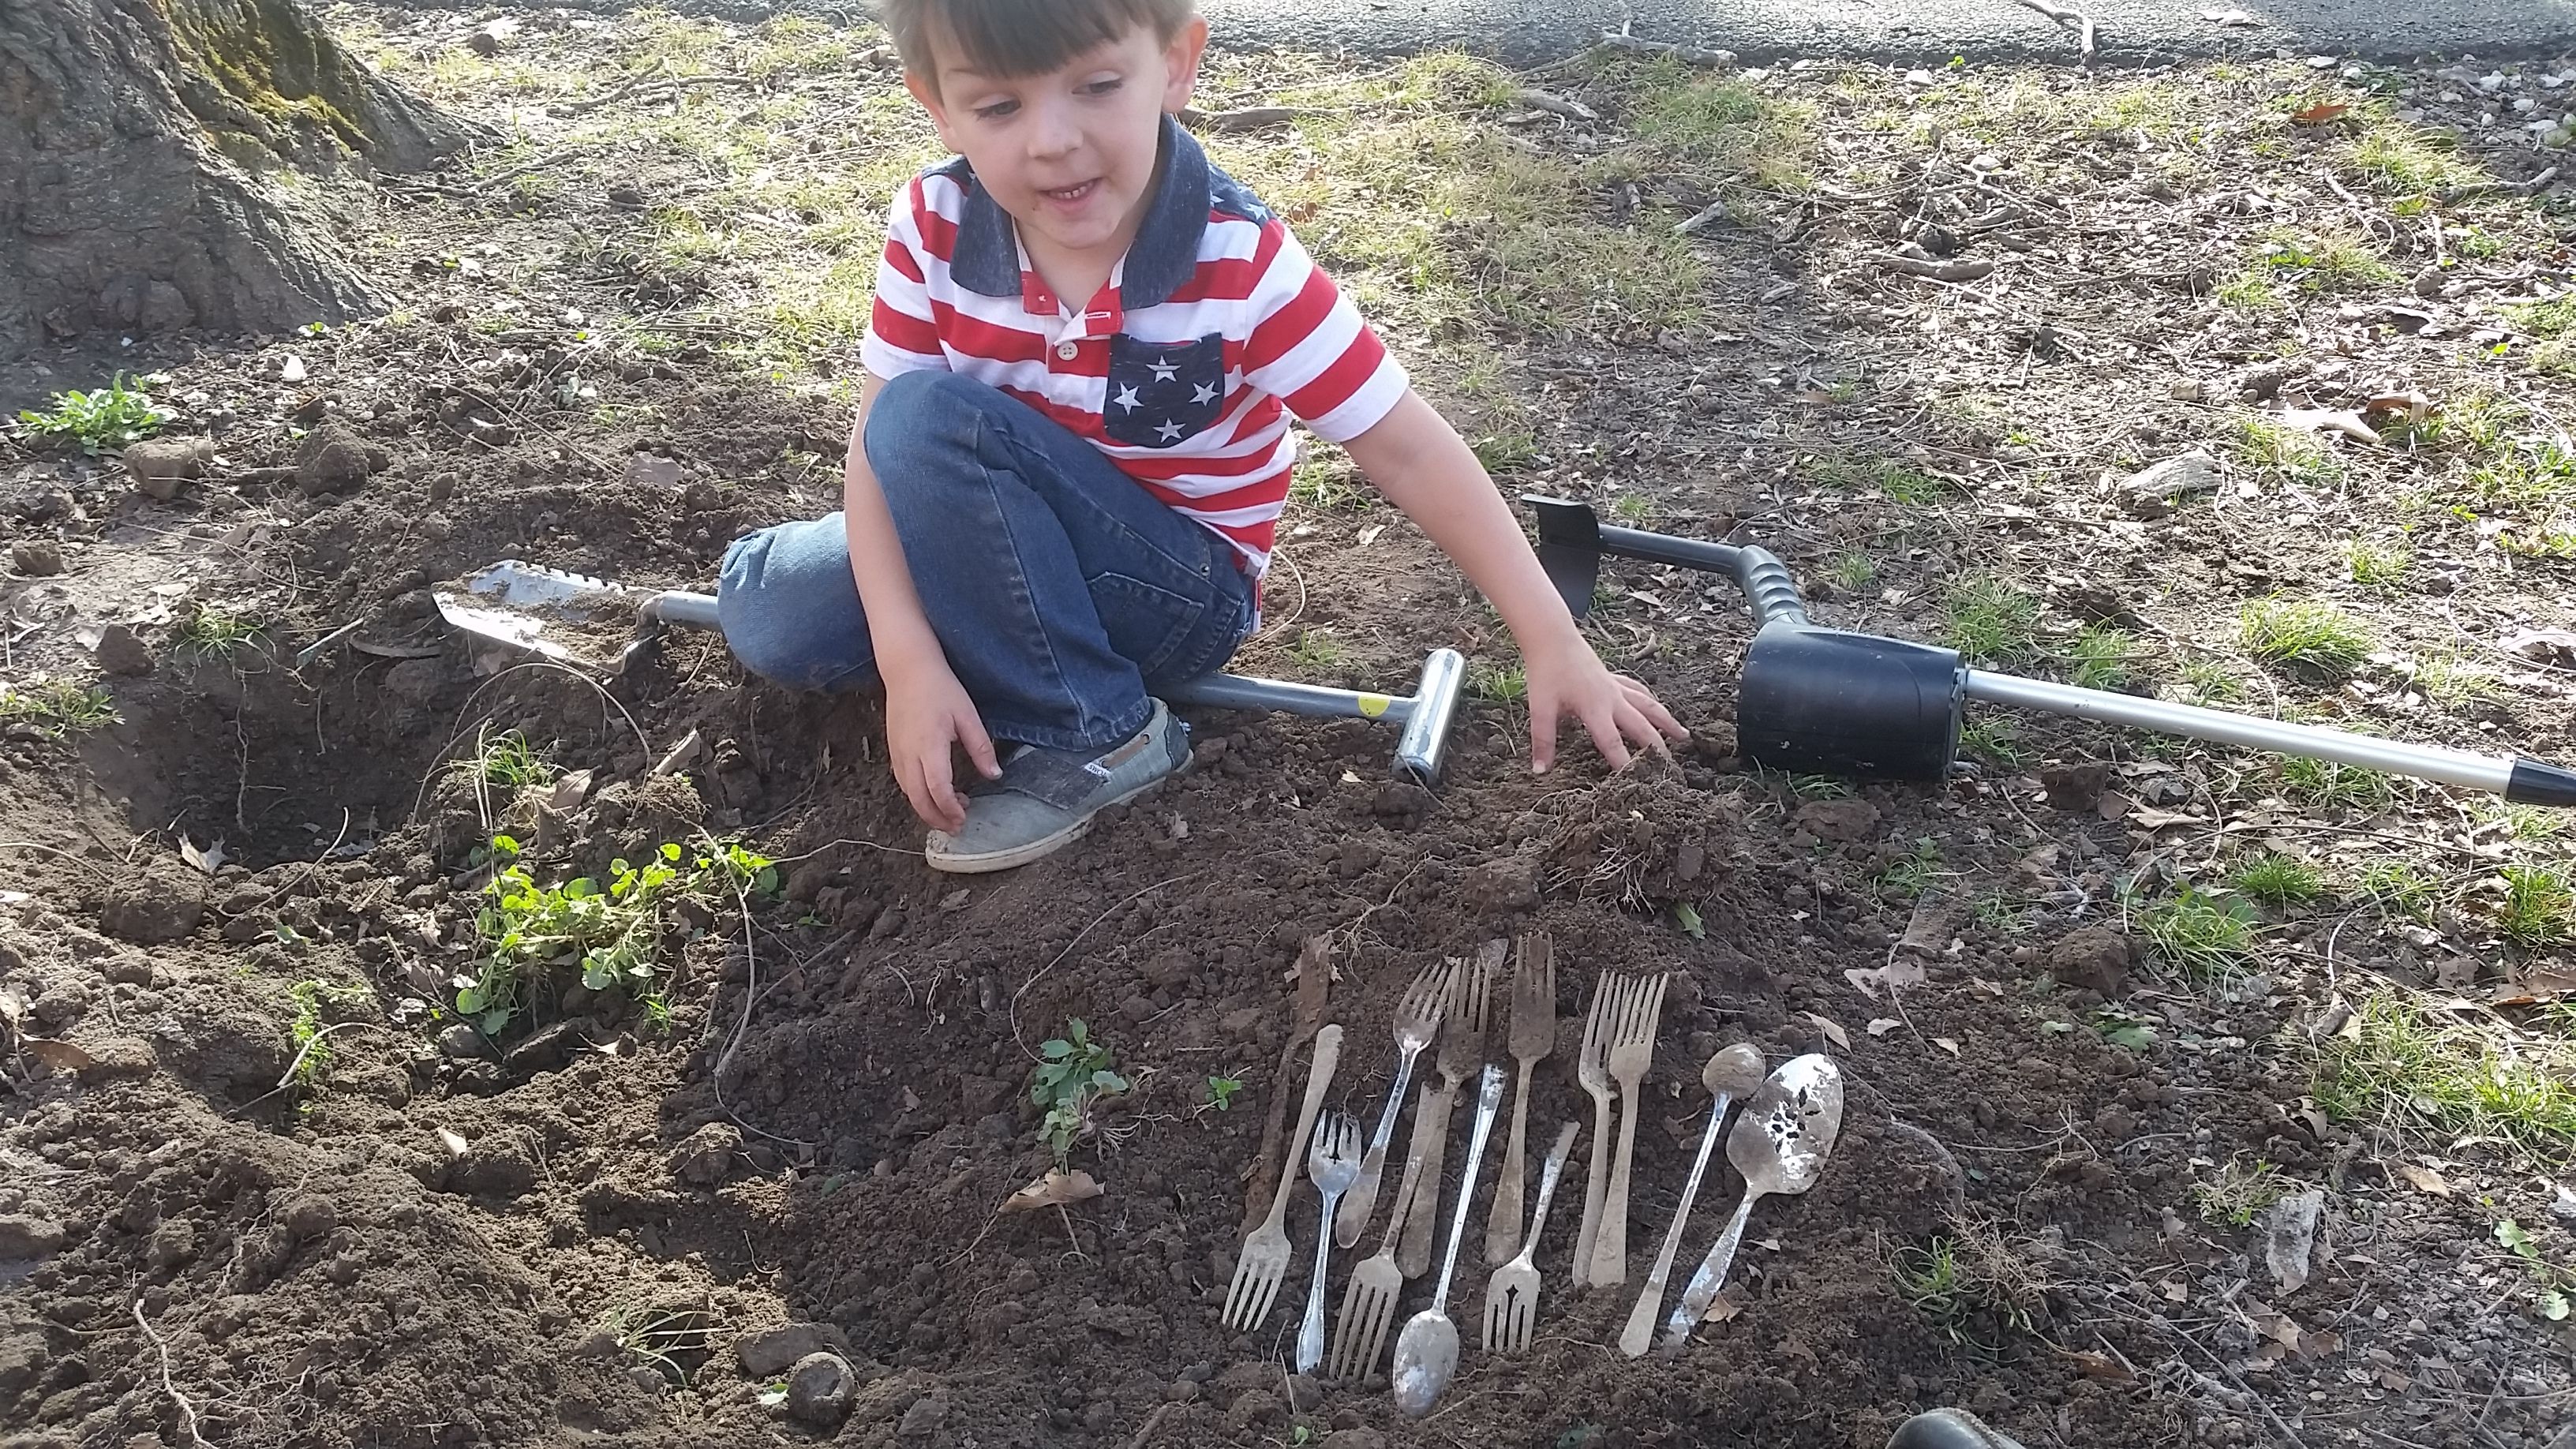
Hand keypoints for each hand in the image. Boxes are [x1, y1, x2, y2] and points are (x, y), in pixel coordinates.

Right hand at [882, 659, 999, 831]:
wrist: (907, 670)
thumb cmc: (940, 688)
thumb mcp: (967, 715)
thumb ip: (981, 747)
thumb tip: (994, 774)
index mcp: (930, 746)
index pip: (938, 788)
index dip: (950, 808)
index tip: (964, 818)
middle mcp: (909, 754)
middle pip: (919, 799)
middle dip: (938, 818)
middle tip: (957, 827)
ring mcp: (898, 753)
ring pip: (908, 793)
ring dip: (928, 808)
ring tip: (951, 812)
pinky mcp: (893, 750)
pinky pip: (903, 782)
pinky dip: (918, 795)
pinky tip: (934, 793)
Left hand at [1522, 630, 1686, 773]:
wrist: (1551, 637)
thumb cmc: (1546, 671)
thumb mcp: (1540, 708)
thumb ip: (1543, 740)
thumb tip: (1540, 770)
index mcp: (1595, 708)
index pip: (1612, 742)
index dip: (1624, 763)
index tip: (1634, 783)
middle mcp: (1612, 698)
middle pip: (1641, 726)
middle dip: (1657, 747)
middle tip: (1669, 767)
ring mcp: (1616, 687)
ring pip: (1648, 706)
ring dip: (1666, 721)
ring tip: (1684, 736)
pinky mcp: (1613, 678)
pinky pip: (1638, 691)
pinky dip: (1650, 701)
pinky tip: (1657, 708)